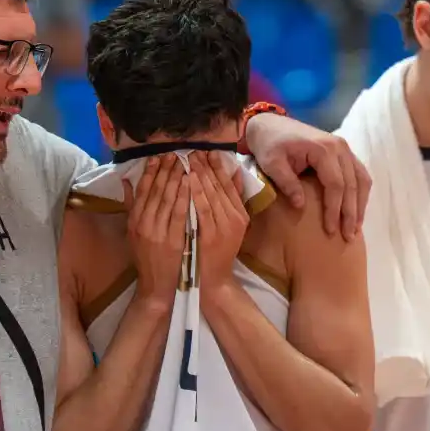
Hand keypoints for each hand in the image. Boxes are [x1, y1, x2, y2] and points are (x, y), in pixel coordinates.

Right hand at [124, 155, 188, 303]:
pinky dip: (184, 197)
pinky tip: (190, 184)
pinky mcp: (173, 240)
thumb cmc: (146, 258)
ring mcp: (158, 232)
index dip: (150, 172)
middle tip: (174, 154)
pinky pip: (180, 214)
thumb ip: (131, 206)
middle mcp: (143, 224)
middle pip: (155, 191)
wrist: (155, 286)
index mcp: (134, 220)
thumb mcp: (134, 232)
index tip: (157, 157)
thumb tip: (127, 181)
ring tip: (184, 163)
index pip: (141, 191)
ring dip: (176, 178)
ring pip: (167, 199)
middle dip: (165, 170)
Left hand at [191, 152, 247, 293]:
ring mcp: (224, 227)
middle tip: (195, 149)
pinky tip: (188, 179)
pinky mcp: (212, 234)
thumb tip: (236, 173)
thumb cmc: (218, 253)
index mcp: (241, 215)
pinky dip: (196, 192)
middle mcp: (235, 218)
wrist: (214, 281)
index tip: (209, 152)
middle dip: (207, 166)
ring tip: (190, 158)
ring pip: (211, 194)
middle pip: (220, 186)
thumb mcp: (230, 226)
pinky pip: (202, 208)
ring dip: (200, 174)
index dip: (219, 167)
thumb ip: (233, 200)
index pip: (229, 185)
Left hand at [243, 113, 370, 240]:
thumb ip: (287, 183)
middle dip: (351, 212)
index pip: (336, 185)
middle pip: (352, 184)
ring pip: (361, 179)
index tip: (331, 230)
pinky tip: (356, 210)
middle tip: (348, 236)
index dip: (335, 209)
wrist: (270, 125)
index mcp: (323, 149)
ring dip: (360, 204)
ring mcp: (344, 148)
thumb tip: (301, 205)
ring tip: (356, 227)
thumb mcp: (272, 164)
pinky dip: (360, 193)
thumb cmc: (269, 145)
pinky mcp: (344, 152)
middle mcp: (340, 147)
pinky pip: (359, 174)